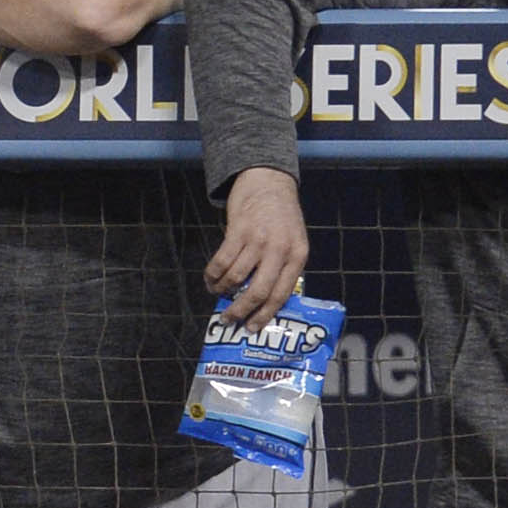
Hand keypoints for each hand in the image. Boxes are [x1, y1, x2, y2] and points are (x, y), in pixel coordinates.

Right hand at [206, 168, 310, 328]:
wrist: (268, 180)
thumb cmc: (281, 215)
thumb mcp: (293, 241)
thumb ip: (284, 267)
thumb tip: (267, 300)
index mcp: (297, 256)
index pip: (282, 294)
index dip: (265, 315)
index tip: (252, 327)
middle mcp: (279, 250)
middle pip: (258, 291)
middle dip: (241, 310)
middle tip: (229, 320)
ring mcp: (258, 240)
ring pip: (236, 278)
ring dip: (223, 291)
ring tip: (217, 294)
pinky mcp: (238, 230)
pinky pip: (222, 261)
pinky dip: (213, 274)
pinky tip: (211, 279)